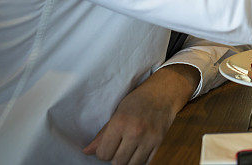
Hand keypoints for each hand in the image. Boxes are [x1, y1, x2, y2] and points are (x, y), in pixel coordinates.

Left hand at [82, 64, 198, 164]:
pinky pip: (147, 162)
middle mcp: (135, 131)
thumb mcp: (118, 112)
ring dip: (129, 160)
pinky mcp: (160, 142)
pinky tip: (140, 150)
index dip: (103, 152)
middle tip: (119, 146)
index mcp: (120, 122)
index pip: (104, 154)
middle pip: (117, 162)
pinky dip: (141, 159)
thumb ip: (103, 134)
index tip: (108, 146)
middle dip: (116, 157)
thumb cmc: (138, 101)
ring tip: (130, 148)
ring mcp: (150, 138)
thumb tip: (87, 151)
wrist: (164, 92)